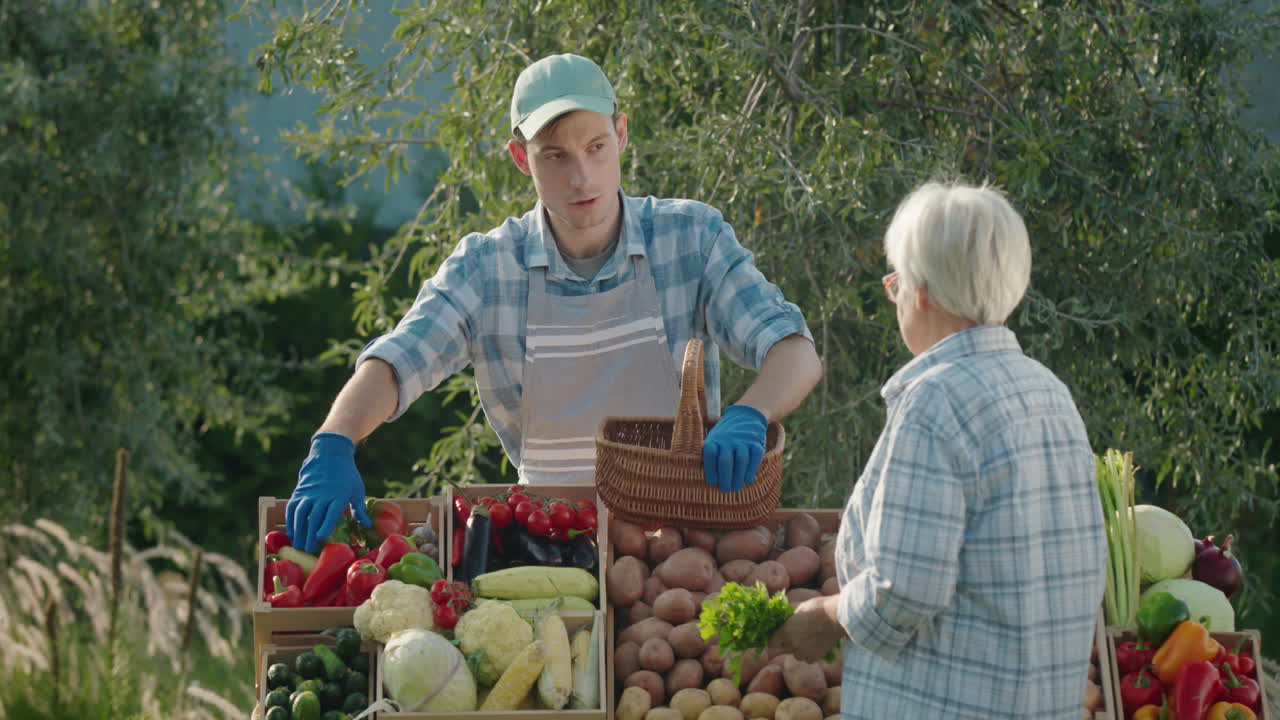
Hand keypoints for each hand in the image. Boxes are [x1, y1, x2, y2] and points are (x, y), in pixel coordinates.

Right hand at [286, 433, 371, 552]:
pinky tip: (291, 532)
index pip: (330, 513)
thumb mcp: (357, 491)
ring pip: (300, 514)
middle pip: (314, 517)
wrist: (330, 455)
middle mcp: (322, 495)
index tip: (321, 538)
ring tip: (298, 546)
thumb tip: (368, 526)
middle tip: (308, 551)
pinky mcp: (300, 491)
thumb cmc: (347, 475)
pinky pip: (292, 507)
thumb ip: (360, 510)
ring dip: (298, 530)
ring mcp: (309, 493)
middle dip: (310, 534)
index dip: (325, 525)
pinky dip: (290, 520)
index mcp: (338, 496)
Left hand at [702, 404, 766, 491]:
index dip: (710, 469)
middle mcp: (728, 438)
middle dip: (725, 478)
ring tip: (736, 487)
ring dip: (739, 476)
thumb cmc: (726, 436)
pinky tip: (748, 479)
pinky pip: (755, 456)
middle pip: (725, 460)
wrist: (746, 416)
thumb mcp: (714, 439)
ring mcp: (743, 439)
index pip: (710, 454)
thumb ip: (711, 454)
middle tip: (725, 489)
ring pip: (741, 459)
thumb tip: (709, 478)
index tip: (712, 481)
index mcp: (715, 438)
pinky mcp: (756, 441)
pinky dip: (752, 469)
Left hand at [770, 596, 842, 661]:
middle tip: (794, 633)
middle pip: (783, 648)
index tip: (777, 634)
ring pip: (796, 654)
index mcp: (785, 632)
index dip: (773, 638)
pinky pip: (807, 658)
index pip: (771, 642)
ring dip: (798, 648)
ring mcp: (803, 653)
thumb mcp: (800, 608)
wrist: (838, 617)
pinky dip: (809, 653)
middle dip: (786, 642)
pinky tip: (815, 643)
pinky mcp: (815, 658)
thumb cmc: (819, 608)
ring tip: (807, 638)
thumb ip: (790, 617)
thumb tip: (785, 618)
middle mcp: (792, 645)